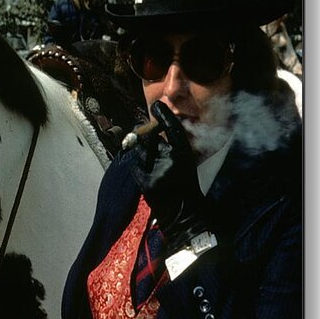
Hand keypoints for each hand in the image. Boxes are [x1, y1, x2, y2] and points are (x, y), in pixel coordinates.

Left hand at [129, 101, 208, 250]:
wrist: (183, 213)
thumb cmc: (184, 186)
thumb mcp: (184, 162)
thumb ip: (172, 147)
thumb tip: (154, 132)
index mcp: (185, 153)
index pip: (174, 129)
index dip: (164, 115)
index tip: (156, 105)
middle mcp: (172, 159)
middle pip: (150, 138)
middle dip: (144, 137)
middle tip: (143, 138)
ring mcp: (157, 171)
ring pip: (140, 152)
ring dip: (140, 153)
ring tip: (147, 161)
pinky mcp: (146, 182)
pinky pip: (134, 165)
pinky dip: (137, 166)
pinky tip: (144, 172)